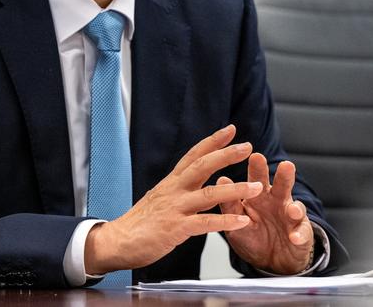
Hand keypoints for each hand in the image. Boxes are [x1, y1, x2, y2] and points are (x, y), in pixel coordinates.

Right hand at [84, 125, 261, 275]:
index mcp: (171, 183)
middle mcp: (174, 190)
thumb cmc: (139, 224)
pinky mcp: (176, 228)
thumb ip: (178, 191)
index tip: (230, 130)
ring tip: (255, 187)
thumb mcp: (159, 199)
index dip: (212, 141)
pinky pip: (206, 223)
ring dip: (235, 189)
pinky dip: (226, 221)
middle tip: (246, 146)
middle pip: (202, 166)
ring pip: (209, 194)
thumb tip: (195, 184)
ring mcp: (175, 208)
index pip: (193, 155)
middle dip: (226, 155)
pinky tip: (242, 221)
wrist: (117, 242)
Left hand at [217, 153, 313, 273]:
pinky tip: (295, 237)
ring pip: (296, 207)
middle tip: (285, 165)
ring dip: (295, 208)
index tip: (256, 156)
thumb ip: (230, 206)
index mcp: (258, 196)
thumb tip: (221, 179)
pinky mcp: (302, 233)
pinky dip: (299, 235)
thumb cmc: (252, 237)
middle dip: (284, 176)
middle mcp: (277, 202)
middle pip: (282, 186)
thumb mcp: (236, 223)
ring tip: (293, 210)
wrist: (270, 260)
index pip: (258, 178)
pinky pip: (302, 233)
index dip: (258, 167)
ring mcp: (291, 217)